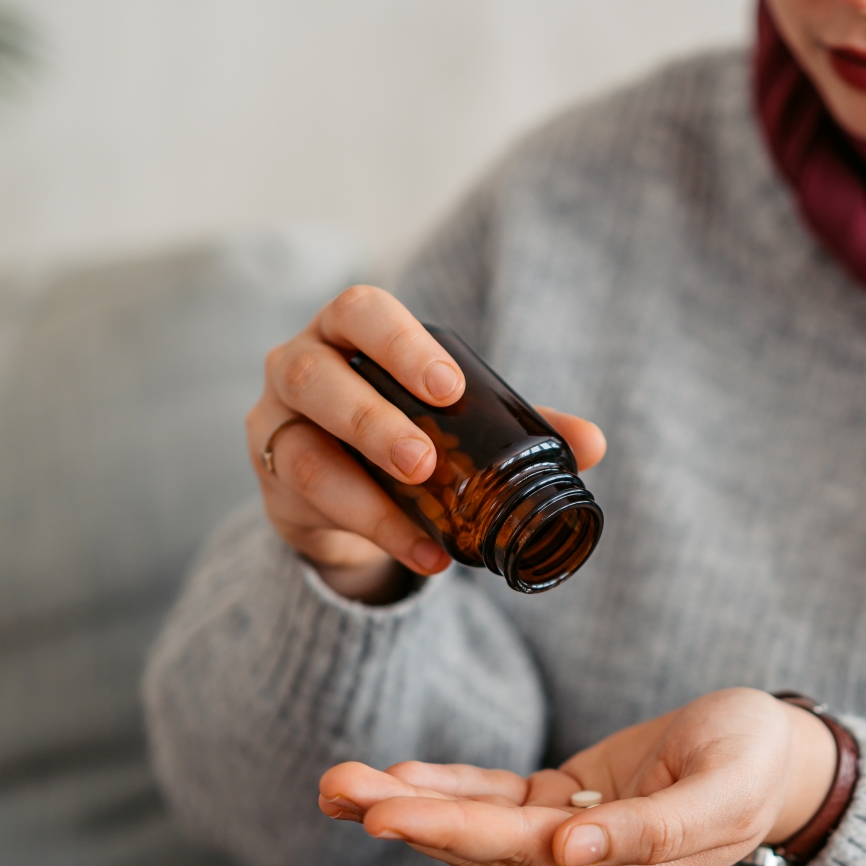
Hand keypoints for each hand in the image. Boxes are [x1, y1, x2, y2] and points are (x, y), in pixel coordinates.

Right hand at [247, 286, 605, 602]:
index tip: (448, 387)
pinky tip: (423, 553)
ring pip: (300, 444)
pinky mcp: (271, 482)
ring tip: (422, 500)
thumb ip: (516, 427)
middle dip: (371, 415)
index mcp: (347, 332)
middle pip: (313, 371)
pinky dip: (375, 528)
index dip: (399, 342)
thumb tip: (594, 443)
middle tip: (425, 459)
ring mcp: (274, 424)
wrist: (340, 494)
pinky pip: (312, 503)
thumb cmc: (399, 429)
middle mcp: (298, 366)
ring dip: (363, 480)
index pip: (360, 312)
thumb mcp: (455, 422)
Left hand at [316, 688, 836, 865]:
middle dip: (403, 815)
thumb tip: (572, 851)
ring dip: (408, 804)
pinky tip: (400, 774)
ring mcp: (572, 844)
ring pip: (476, 828)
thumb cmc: (755, 761)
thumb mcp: (722, 788)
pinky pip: (497, 801)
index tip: (383, 812)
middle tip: (336, 786)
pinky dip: (449, 787)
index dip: (449, 828)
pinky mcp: (567, 807)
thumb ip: (651, 829)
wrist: (779, 758)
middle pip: (479, 845)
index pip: (516, 851)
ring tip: (341, 779)